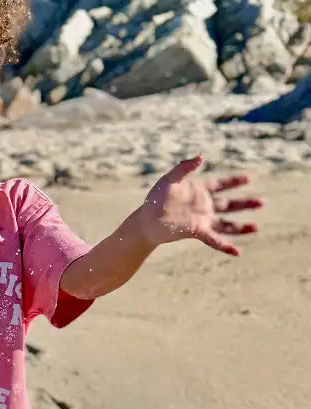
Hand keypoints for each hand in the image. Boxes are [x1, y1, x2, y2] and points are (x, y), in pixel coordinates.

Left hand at [138, 155, 262, 255]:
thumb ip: (185, 167)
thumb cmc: (155, 199)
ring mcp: (202, 220)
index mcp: (198, 191)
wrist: (146, 221)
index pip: (220, 184)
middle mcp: (203, 206)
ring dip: (241, 227)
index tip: (248, 178)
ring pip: (226, 224)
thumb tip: (202, 157)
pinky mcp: (197, 231)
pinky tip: (237, 252)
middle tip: (262, 202)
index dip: (233, 181)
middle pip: (229, 204)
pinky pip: (214, 239)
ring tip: (256, 228)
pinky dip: (225, 245)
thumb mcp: (170, 179)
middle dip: (245, 204)